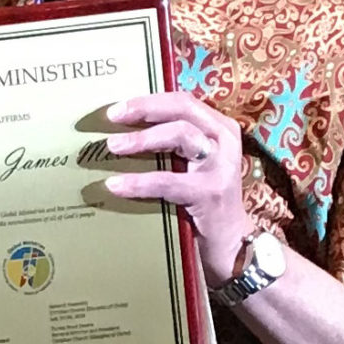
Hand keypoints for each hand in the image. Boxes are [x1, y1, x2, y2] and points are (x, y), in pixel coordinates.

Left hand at [101, 92, 252, 280]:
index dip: (149, 100)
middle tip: (112, 116)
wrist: (230, 243)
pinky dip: (139, 182)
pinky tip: (116, 185)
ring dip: (142, 139)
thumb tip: (126, 129)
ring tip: (113, 146)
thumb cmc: (203, 200)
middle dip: (144, 109)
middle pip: (183, 109)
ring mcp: (221, 165)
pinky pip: (168, 181)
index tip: (118, 106)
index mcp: (219, 128)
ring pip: (180, 135)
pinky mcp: (211, 192)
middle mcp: (224, 139)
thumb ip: (174, 144)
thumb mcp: (194, 164)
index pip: (183, 101)